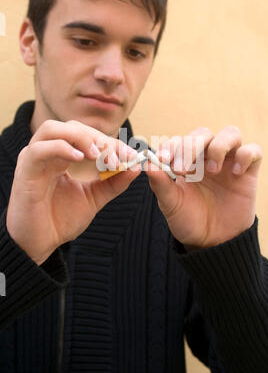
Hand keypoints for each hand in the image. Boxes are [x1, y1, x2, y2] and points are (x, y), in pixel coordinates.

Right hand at [7, 120, 139, 264]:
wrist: (40, 245)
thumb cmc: (61, 220)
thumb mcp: (94, 198)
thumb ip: (114, 182)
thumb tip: (136, 166)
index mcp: (62, 156)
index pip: (88, 136)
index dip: (112, 142)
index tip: (131, 155)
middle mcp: (46, 153)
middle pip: (72, 127)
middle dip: (98, 139)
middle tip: (117, 158)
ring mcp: (34, 160)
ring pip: (52, 129)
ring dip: (79, 138)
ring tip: (98, 155)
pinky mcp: (25, 171)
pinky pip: (39, 149)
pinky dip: (61, 148)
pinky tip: (79, 159)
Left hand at [144, 126, 262, 249]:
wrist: (211, 242)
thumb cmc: (189, 220)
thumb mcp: (171, 204)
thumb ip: (160, 183)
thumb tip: (147, 163)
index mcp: (186, 161)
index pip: (179, 141)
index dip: (171, 146)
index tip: (162, 159)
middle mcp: (207, 157)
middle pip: (203, 134)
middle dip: (191, 146)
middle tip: (182, 168)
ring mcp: (229, 162)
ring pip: (231, 133)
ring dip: (219, 146)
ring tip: (212, 170)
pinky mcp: (248, 172)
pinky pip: (253, 151)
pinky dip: (245, 155)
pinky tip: (235, 173)